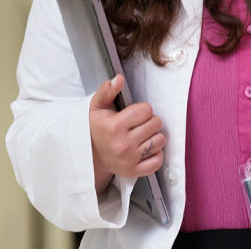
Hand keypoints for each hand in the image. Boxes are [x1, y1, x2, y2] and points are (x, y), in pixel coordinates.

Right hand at [89, 75, 165, 192]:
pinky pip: (158, 160)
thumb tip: (119, 78)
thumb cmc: (96, 127)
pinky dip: (155, 154)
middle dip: (149, 121)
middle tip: (137, 125)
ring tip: (140, 136)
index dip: (142, 109)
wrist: (90, 155)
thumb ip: (108, 90)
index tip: (133, 114)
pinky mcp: (134, 172)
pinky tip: (144, 149)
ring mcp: (129, 160)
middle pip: (156, 123)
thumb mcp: (97, 106)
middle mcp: (123, 144)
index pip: (147, 110)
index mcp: (115, 126)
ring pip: (160, 140)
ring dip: (153, 137)